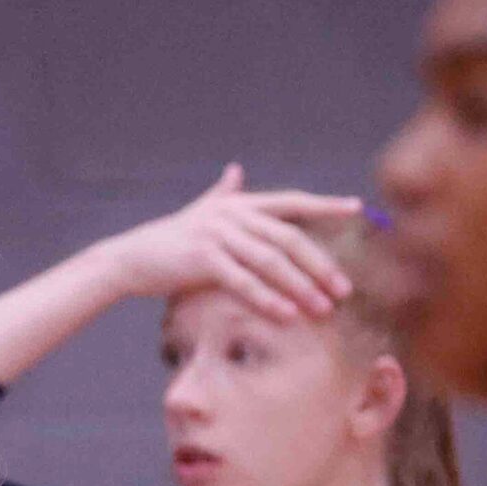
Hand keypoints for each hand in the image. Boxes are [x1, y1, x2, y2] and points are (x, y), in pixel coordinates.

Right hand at [103, 164, 363, 319]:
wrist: (131, 258)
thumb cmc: (170, 240)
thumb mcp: (199, 213)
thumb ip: (222, 194)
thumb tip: (235, 170)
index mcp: (238, 204)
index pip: (290, 202)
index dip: (323, 204)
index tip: (356, 208)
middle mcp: (232, 214)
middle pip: (288, 237)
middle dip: (319, 264)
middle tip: (343, 290)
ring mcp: (217, 235)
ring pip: (270, 261)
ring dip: (300, 287)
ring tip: (323, 309)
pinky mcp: (203, 258)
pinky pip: (244, 281)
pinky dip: (268, 299)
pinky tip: (288, 315)